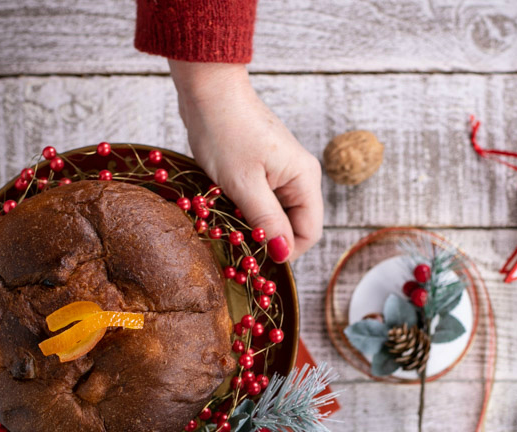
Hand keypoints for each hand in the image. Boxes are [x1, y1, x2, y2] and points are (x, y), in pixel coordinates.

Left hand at [169, 60, 322, 261]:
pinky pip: (262, 199)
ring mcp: (283, 171)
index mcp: (305, 179)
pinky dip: (244, 206)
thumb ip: (267, 221)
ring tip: (227, 214)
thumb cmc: (225, 131)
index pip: (309, 233)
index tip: (255, 256)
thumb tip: (284, 254)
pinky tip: (225, 201)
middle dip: (266, 236)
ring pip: (274, 213)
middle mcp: (300, 176)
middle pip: (293, 225)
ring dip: (252, 221)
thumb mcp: (244, 184)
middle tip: (234, 235)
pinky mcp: (264, 167)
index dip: (285, 251)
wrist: (208, 89)